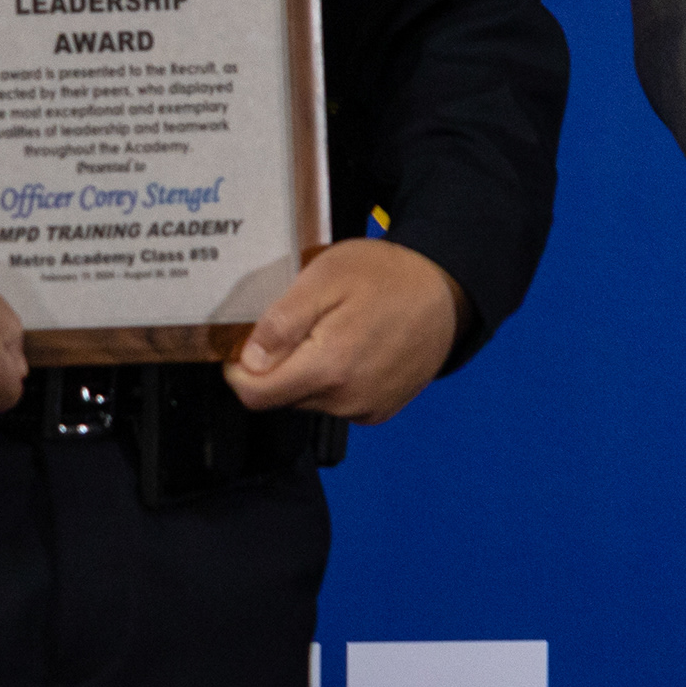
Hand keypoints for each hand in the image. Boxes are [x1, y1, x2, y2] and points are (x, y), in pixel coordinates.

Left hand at [225, 238, 466, 424]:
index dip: (238, 372)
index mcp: (329, 368)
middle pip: (281, 398)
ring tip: (329, 331)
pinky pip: (337, 403)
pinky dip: (332, 381)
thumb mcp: (326, 277)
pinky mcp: (381, 410)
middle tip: (296, 324)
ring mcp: (367, 408)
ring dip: (305, 373)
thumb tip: (248, 360)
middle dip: (275, 367)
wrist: (447, 290)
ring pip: (308, 401)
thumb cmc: (388, 276)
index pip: (256, 396)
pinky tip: (350, 348)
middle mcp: (347, 400)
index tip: (242, 345)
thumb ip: (283, 322)